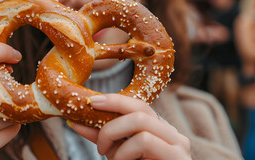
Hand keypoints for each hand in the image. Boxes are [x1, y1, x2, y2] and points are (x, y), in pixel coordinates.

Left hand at [69, 94, 190, 159]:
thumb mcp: (118, 153)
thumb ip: (103, 137)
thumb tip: (76, 122)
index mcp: (158, 129)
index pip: (137, 104)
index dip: (114, 100)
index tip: (91, 101)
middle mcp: (171, 132)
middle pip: (140, 107)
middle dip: (111, 111)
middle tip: (91, 124)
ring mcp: (178, 144)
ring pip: (140, 120)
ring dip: (114, 134)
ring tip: (108, 156)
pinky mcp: (177, 157)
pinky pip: (144, 140)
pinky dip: (125, 151)